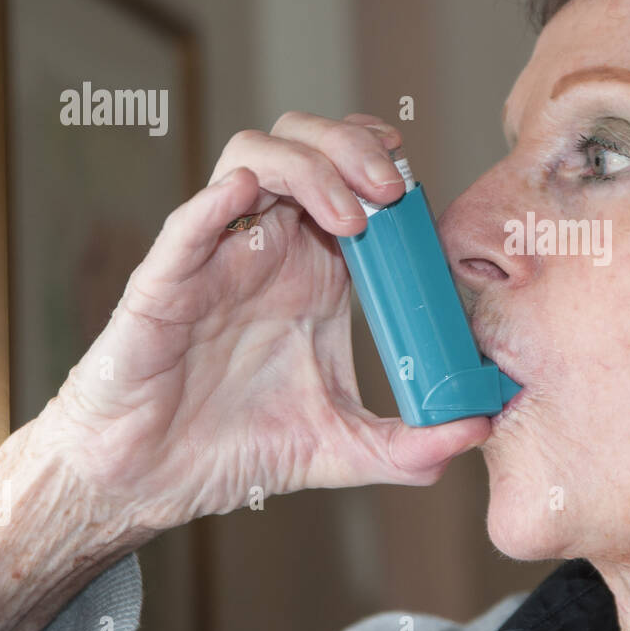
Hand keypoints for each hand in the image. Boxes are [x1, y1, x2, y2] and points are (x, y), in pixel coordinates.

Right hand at [38, 111, 491, 532]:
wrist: (151, 482)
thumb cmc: (237, 449)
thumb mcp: (341, 448)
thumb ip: (409, 444)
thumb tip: (478, 430)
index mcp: (314, 271)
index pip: (351, 182)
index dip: (383, 164)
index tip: (418, 184)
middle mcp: (268, 250)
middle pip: (307, 148)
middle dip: (352, 149)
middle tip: (391, 191)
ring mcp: (216, 258)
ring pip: (253, 158)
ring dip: (307, 168)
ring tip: (349, 217)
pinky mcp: (164, 283)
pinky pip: (187, 224)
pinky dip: (218, 200)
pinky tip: (249, 196)